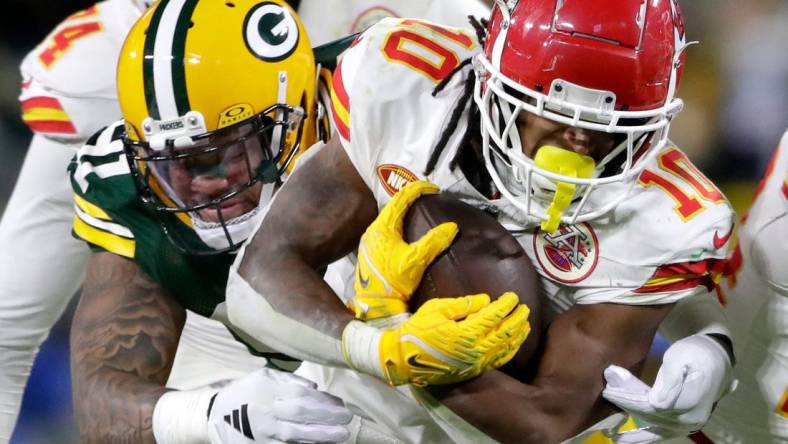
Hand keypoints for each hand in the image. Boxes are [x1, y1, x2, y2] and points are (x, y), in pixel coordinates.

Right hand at [208, 368, 352, 442]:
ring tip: (341, 435)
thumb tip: (314, 388)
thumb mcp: (263, 377)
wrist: (216, 416)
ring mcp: (263, 432)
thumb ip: (290, 380)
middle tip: (348, 419)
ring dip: (321, 436)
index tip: (341, 404)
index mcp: (267, 390)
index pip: (300, 395)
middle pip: (301, 414)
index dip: (323, 400)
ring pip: (296, 436)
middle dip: (327, 418)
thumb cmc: (246, 392)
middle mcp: (266, 411)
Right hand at [343, 293, 530, 386]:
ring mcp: (476, 362)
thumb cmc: (418, 330)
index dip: (506, 305)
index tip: (513, 296)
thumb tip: (486, 300)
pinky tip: (514, 344)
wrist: (404, 359)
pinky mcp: (473, 370)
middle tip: (524, 308)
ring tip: (525, 324)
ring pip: (504, 348)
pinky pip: (498, 361)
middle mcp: (475, 349)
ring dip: (518, 335)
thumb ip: (462, 305)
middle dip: (517, 319)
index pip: (493, 315)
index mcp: (466, 332)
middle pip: (504, 332)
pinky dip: (510, 351)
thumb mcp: (436, 309)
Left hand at [348, 181, 457, 319]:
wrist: (376, 306)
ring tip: (419, 211)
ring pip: (388, 219)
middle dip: (410, 198)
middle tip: (427, 196)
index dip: (417, 189)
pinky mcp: (370, 252)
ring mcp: (369, 242)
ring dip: (403, 212)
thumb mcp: (416, 261)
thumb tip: (452, 227)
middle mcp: (372, 231)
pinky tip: (406, 232)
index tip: (433, 188)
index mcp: (382, 228)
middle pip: (393, 207)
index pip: (400, 199)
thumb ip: (434, 242)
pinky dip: (398, 225)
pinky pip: (385, 230)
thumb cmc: (393, 283)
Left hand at [602, 334, 735, 441]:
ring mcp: (686, 424)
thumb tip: (655, 402)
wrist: (714, 358)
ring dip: (629, 418)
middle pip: (649, 414)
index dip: (629, 398)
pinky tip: (623, 439)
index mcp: (690, 401)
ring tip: (609, 423)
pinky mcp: (681, 425)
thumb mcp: (682, 357)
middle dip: (625, 403)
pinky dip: (641, 437)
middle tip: (606, 392)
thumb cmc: (695, 353)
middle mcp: (690, 419)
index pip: (652, 404)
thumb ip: (670, 380)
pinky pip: (658, 434)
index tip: (609, 388)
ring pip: (650, 422)